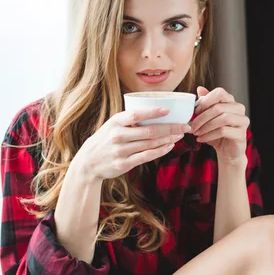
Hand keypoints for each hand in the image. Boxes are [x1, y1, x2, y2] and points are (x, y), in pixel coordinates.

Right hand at [72, 107, 190, 180]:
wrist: (88, 162)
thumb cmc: (105, 140)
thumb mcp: (112, 125)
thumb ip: (129, 120)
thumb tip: (157, 113)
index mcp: (115, 122)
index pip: (136, 114)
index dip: (152, 112)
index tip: (168, 110)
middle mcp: (118, 136)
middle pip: (149, 131)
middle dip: (170, 128)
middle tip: (185, 126)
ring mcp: (121, 151)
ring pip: (150, 144)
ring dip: (168, 139)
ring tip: (180, 135)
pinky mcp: (124, 164)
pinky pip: (147, 156)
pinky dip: (160, 151)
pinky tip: (169, 146)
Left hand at [190, 86, 249, 164]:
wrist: (226, 151)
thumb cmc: (216, 133)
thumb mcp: (208, 118)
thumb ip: (205, 104)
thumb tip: (199, 89)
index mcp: (231, 101)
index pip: (220, 92)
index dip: (206, 100)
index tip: (195, 111)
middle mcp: (239, 108)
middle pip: (219, 107)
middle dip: (202, 117)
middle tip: (191, 126)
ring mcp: (242, 121)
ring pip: (223, 118)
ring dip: (205, 126)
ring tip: (196, 133)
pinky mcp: (242, 134)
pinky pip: (223, 131)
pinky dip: (209, 135)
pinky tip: (201, 139)